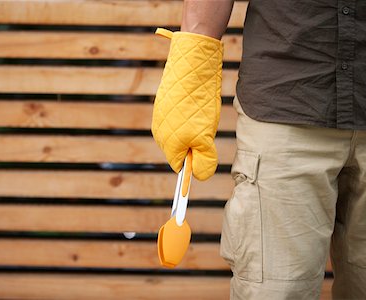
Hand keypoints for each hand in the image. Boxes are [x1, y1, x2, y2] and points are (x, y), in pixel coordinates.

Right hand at [151, 28, 223, 180]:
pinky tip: (195, 104)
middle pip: (179, 150)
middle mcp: (159, 133)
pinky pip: (176, 119)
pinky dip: (188, 116)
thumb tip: (200, 177)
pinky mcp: (163, 104)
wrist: (189, 67)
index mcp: (168, 145)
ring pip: (179, 133)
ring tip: (200, 113)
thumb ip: (204, 159)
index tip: (206, 152)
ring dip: (192, 129)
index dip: (194, 163)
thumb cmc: (198, 105)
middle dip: (194, 144)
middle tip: (205, 128)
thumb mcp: (205, 136)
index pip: (180, 167)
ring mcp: (159, 117)